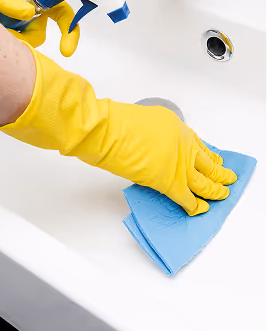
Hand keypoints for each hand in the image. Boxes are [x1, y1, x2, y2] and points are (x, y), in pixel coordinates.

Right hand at [0, 45, 236, 215]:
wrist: (103, 130)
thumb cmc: (111, 122)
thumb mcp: (139, 120)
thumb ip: (151, 134)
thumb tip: (151, 148)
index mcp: (174, 125)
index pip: (198, 143)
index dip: (208, 154)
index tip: (213, 159)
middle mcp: (181, 142)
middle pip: (207, 162)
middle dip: (219, 172)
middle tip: (226, 178)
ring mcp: (178, 162)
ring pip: (205, 181)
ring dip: (214, 190)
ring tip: (220, 196)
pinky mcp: (170, 181)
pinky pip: (188, 198)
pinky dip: (194, 205)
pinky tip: (198, 209)